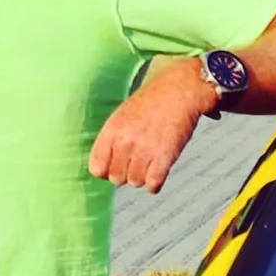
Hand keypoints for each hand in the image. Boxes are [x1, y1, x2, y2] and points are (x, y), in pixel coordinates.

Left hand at [89, 58, 210, 192]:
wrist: (179, 91)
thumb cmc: (152, 102)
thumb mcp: (122, 115)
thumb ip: (112, 139)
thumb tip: (106, 165)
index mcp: (111, 130)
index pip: (97, 168)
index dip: (106, 171)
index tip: (116, 166)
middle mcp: (125, 141)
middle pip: (117, 178)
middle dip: (126, 174)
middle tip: (136, 164)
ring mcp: (145, 150)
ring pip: (135, 182)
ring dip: (142, 178)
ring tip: (149, 165)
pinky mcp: (165, 156)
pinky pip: (153, 184)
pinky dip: (155, 184)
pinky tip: (158, 174)